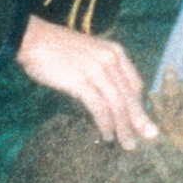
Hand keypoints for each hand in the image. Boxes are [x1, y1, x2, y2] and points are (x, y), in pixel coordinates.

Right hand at [14, 17, 159, 149]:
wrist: (34, 39)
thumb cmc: (58, 48)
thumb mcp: (90, 53)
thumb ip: (104, 71)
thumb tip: (113, 98)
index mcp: (115, 52)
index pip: (135, 84)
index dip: (139, 104)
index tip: (140, 121)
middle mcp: (110, 60)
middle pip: (129, 96)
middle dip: (139, 120)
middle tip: (148, 137)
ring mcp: (96, 70)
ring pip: (117, 104)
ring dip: (123, 127)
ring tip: (127, 143)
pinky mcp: (81, 81)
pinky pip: (99, 107)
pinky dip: (105, 123)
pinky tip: (107, 134)